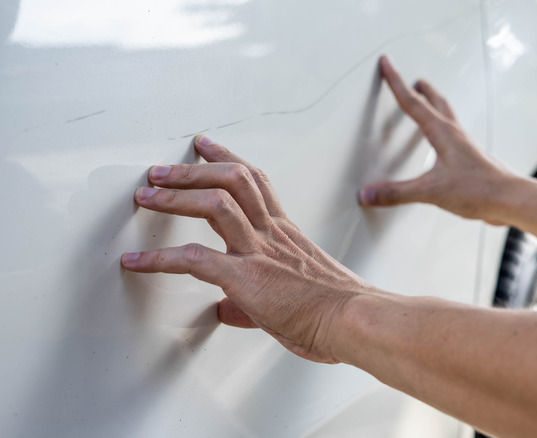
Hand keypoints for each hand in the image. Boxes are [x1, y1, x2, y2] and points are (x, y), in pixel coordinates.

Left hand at [122, 135, 375, 362]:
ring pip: (215, 205)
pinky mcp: (247, 277)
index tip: (205, 145)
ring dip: (176, 196)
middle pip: (232, 180)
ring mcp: (260, 251)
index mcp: (285, 233)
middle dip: (193, 169)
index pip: (255, 182)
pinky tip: (137, 262)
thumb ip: (251, 301)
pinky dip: (160, 259)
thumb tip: (226, 309)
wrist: (354, 320)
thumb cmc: (336, 311)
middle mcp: (272, 233)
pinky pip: (195, 259)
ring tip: (147, 195)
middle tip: (162, 169)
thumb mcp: (294, 297)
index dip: (227, 158)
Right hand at [359, 56, 512, 224]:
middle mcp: (455, 134)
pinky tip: (443, 142)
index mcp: (443, 133)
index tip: (387, 65)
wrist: (510, 199)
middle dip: (421, 89)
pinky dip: (443, 129)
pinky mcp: (471, 159)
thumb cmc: (480, 189)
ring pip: (447, 116)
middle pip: (435, 102)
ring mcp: (465, 146)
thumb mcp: (430, 191)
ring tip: (427, 102)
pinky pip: (453, 136)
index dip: (396, 83)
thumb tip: (369, 193)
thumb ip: (397, 193)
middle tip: (413, 79)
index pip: (412, 103)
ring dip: (435, 104)